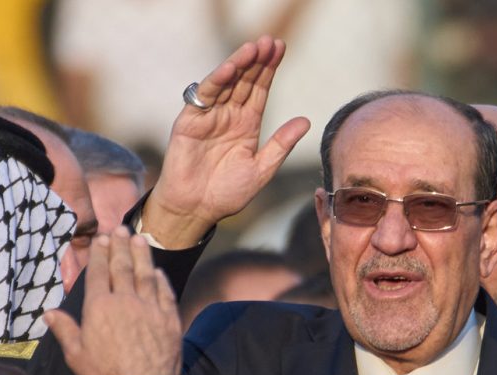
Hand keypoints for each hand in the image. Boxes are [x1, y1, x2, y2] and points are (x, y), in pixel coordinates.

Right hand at [45, 226, 181, 374]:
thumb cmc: (105, 374)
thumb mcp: (76, 355)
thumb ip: (65, 330)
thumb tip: (49, 313)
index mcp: (100, 308)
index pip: (100, 273)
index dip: (101, 254)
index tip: (103, 239)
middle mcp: (125, 301)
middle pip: (123, 267)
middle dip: (121, 246)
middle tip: (122, 229)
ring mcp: (150, 308)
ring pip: (145, 274)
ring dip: (142, 255)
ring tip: (140, 239)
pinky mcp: (169, 319)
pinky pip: (165, 293)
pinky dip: (161, 280)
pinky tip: (158, 271)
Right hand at [142, 35, 310, 247]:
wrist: (196, 210)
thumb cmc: (226, 194)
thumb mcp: (261, 169)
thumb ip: (281, 144)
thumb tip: (306, 120)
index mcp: (246, 124)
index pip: (260, 89)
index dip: (270, 69)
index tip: (282, 48)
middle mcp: (228, 116)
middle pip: (244, 81)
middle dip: (257, 61)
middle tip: (271, 41)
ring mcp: (208, 116)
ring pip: (225, 83)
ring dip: (238, 64)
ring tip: (254, 48)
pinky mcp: (189, 122)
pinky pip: (203, 97)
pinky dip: (216, 82)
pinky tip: (229, 68)